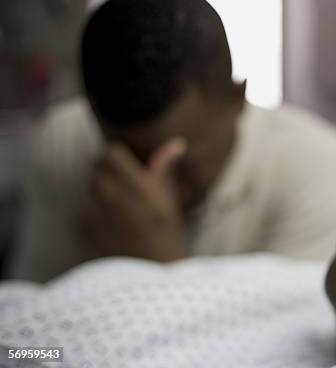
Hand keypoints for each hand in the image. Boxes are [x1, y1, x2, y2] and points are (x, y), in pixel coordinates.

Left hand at [81, 137, 186, 260]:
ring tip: (121, 203)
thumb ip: (164, 167)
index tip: (130, 164)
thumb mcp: (169, 198)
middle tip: (127, 183)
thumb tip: (176, 143)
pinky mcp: (84, 225)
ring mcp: (95, 211)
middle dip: (110, 170)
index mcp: (135, 185)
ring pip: (90, 184)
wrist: (150, 268)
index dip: (120, 155)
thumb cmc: (166, 231)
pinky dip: (94, 207)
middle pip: (97, 165)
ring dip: (101, 187)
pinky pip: (84, 205)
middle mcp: (111, 195)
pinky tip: (112, 220)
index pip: (111, 152)